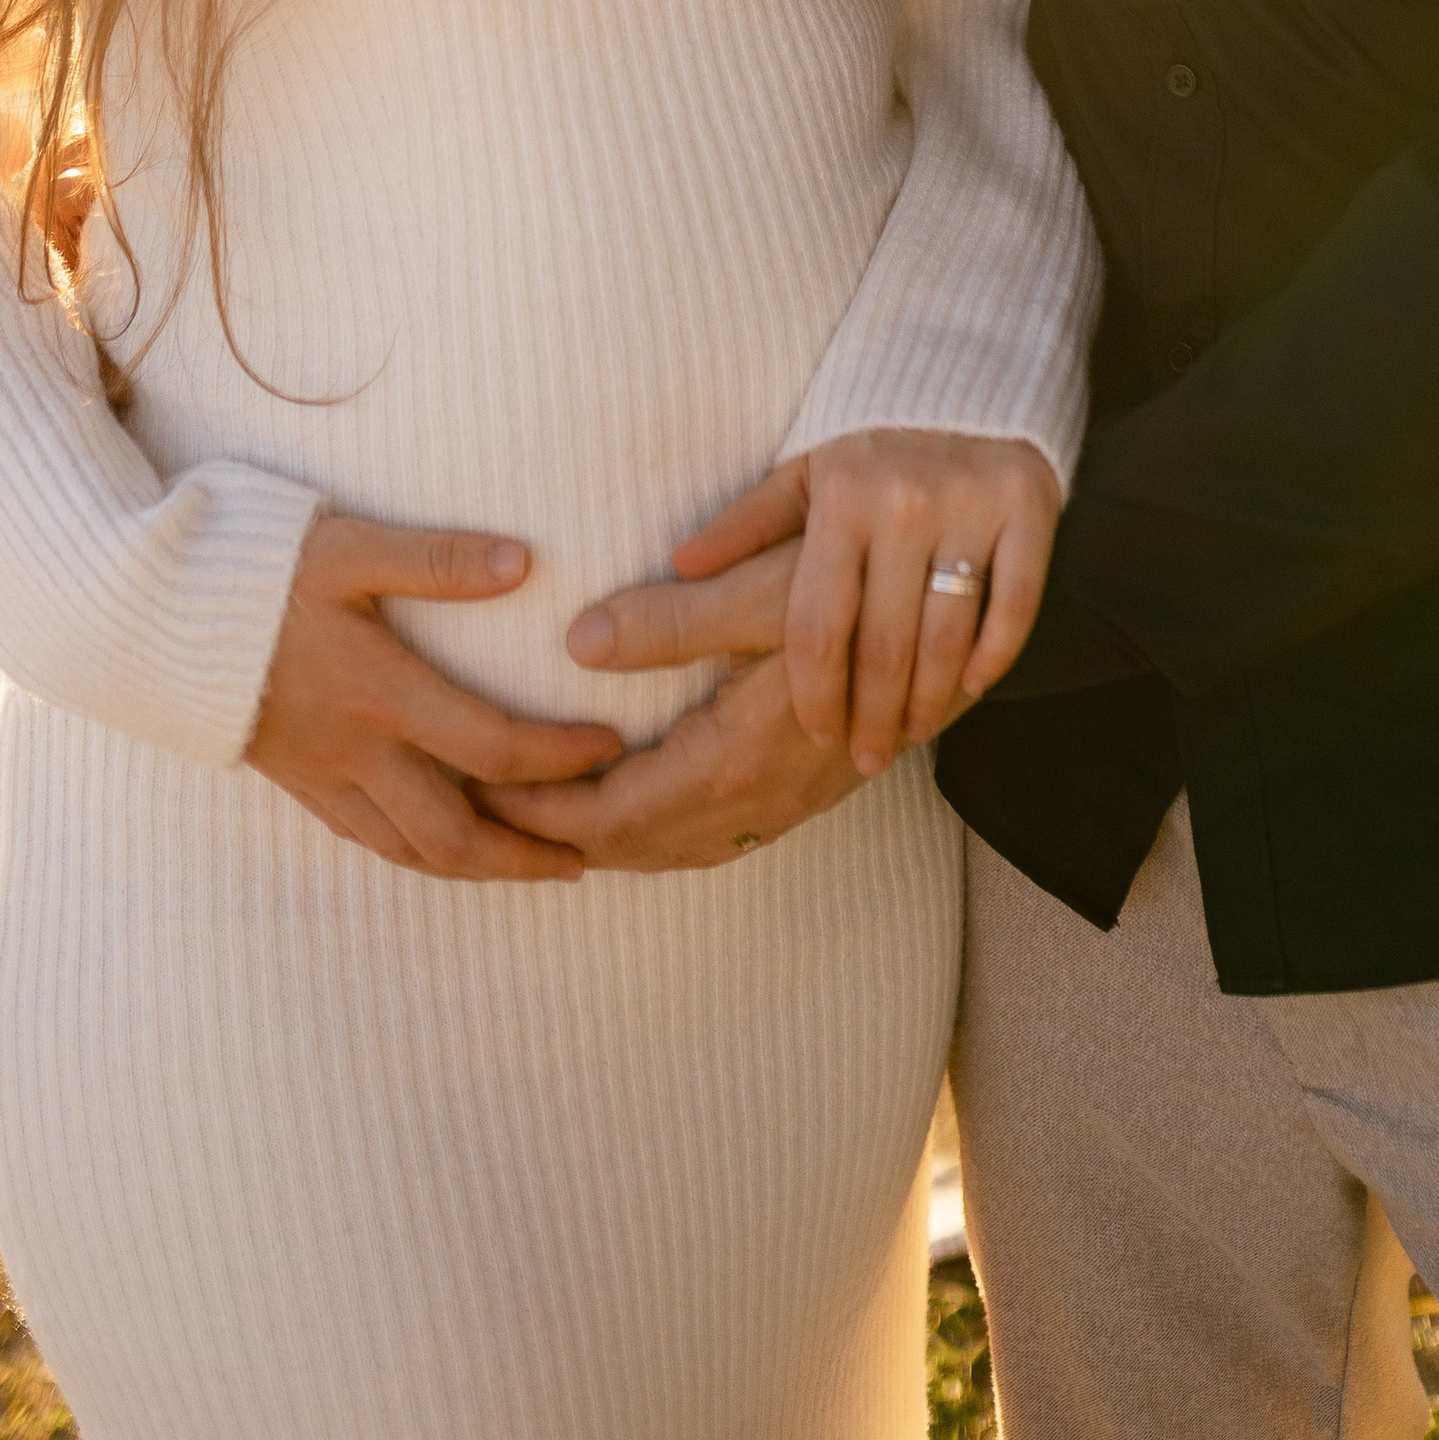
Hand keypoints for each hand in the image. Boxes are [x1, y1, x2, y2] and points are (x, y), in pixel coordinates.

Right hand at [245, 514, 623, 881]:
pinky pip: (372, 842)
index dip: (558, 755)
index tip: (610, 746)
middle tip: (589, 853)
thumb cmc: (256, 570)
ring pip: (414, 853)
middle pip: (457, 835)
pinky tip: (451, 850)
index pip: (490, 747)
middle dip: (528, 854)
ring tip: (538, 865)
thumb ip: (436, 559)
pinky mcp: (302, 784)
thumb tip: (524, 562)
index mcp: (379, 693)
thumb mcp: (349, 548)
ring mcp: (325, 778)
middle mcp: (357, 752)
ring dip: (482, 868)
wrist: (155, 619)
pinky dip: (423, 856)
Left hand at [478, 547, 863, 868]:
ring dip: (606, 839)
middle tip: (482, 807)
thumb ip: (671, 619)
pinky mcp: (810, 793)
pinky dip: (655, 834)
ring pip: (676, 852)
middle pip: (634, 847)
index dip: (535, 805)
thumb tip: (576, 643)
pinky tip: (636, 805)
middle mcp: (760, 804)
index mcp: (734, 766)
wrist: (964, 623)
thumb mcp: (767, 591)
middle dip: (555, 833)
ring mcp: (789, 807)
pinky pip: (713, 840)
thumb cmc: (868, 587)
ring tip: (541, 812)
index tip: (474, 780)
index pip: (607, 815)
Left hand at [673, 428, 1060, 776]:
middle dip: (870, 718)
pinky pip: (1013, 608)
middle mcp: (904, 504)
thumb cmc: (876, 440)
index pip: (816, 626)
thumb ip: (747, 524)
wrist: (973, 370)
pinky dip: (991, 659)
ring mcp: (971, 507)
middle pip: (882, 647)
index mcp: (840, 498)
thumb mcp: (807, 470)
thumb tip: (682, 563)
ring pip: (947, 641)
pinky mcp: (1029, 508)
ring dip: (929, 705)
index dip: (815, 693)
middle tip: (865, 757)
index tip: (817, 731)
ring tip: (910, 737)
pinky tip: (969, 690)